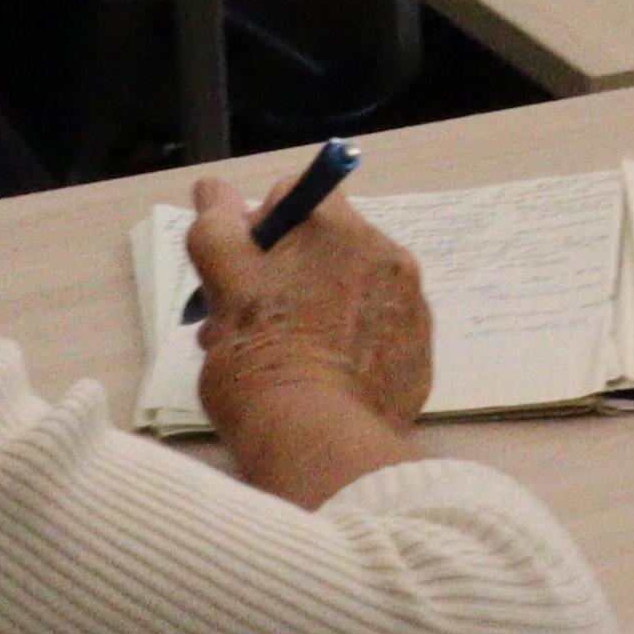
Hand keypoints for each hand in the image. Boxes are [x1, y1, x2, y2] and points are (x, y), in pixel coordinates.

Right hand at [185, 188, 432, 500]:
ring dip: (315, 308)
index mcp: (339, 229)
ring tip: (280, 358)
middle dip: (284, 274)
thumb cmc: (261, 360)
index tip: (242, 276)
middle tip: (249, 324)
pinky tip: (322, 377)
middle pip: (325, 244)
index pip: (296, 196)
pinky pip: (376, 327)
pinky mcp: (420, 352)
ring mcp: (411, 305)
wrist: (320, 445)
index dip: (260, 230)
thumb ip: (219, 228)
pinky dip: (350, 341)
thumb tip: (214, 189)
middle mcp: (387, 255)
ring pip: (349, 288)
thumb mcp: (224, 286)